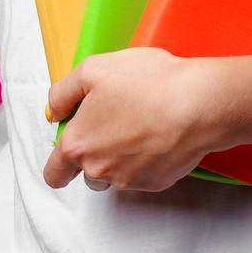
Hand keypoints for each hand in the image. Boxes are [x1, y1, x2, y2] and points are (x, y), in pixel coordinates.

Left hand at [43, 48, 241, 192]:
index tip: (66, 155)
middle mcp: (99, 169)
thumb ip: (63, 93)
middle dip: (95, 152)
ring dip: (120, 157)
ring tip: (139, 124)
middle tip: (114, 122)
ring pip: (115, 175)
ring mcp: (128, 180)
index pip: (54, 173)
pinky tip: (157, 133)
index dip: (58, 165)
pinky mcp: (156, 182)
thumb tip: (54, 112)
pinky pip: (142, 174)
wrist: (197, 103)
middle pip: (87, 173)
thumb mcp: (92, 70)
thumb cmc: (147, 83)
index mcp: (78, 144)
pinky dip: (146, 159)